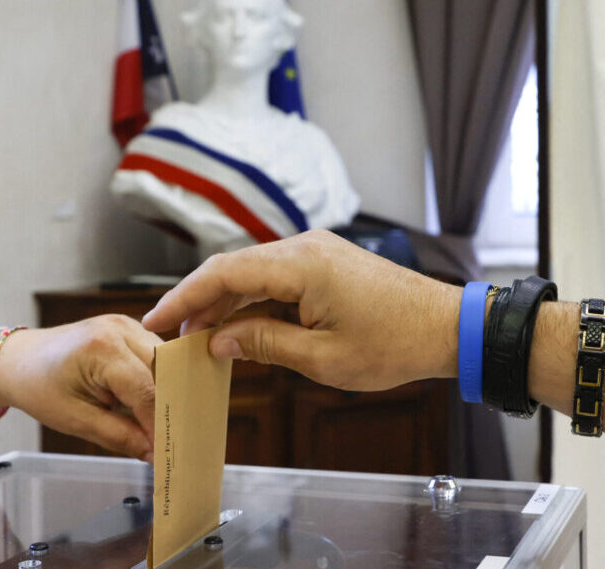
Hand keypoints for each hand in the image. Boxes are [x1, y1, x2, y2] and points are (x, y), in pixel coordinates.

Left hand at [0, 315, 159, 462]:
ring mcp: (126, 324)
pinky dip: (158, 380)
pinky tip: (154, 404)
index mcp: (102, 347)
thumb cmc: (40, 389)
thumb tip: (156, 455)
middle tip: (174, 442)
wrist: (20, 360)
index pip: (146, 390)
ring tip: (163, 425)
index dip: (160, 424)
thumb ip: (120, 437)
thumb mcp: (76, 420)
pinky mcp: (129, 329)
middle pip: (164, 371)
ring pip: (165, 362)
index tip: (170, 453)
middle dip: (170, 407)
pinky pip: (155, 356)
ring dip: (167, 393)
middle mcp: (120, 328)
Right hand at [142, 230, 461, 390]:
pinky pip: (275, 276)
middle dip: (199, 301)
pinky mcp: (325, 262)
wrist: (447, 326)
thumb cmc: (394, 344)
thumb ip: (264, 343)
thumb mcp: (322, 357)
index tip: (157, 320)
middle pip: (233, 268)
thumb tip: (218, 340)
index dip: (185, 297)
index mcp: (301, 265)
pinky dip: (252, 299)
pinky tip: (238, 324)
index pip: (224, 273)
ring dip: (225, 301)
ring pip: (252, 271)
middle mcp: (304, 247)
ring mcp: (316, 251)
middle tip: (173, 335)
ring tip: (200, 336)